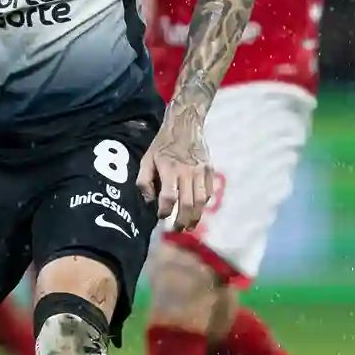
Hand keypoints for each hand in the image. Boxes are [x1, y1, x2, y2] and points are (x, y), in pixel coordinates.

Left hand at [137, 110, 213, 231]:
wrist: (185, 125)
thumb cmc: (162, 145)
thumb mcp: (146, 159)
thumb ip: (144, 181)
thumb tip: (150, 201)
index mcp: (169, 169)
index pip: (169, 197)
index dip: (164, 211)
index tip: (161, 216)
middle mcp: (187, 171)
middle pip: (188, 203)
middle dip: (182, 220)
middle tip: (177, 230)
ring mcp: (201, 171)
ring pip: (201, 201)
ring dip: (195, 217)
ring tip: (188, 226)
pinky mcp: (210, 171)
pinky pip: (208, 193)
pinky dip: (203, 205)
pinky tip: (196, 211)